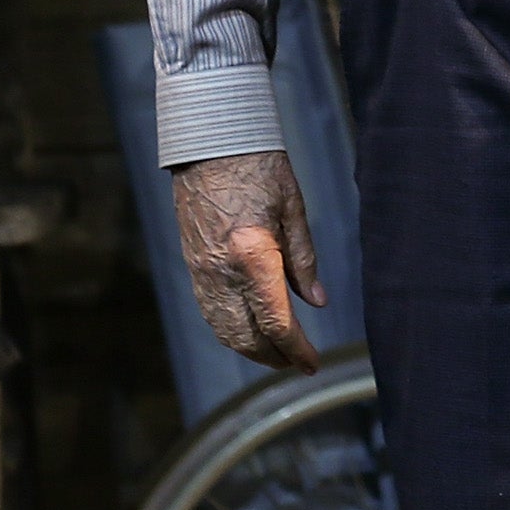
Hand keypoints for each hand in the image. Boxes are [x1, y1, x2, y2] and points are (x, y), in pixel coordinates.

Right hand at [172, 150, 324, 373]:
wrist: (209, 145)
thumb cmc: (259, 168)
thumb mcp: (293, 208)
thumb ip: (304, 259)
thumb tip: (317, 302)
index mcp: (252, 257)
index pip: (276, 322)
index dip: (296, 349)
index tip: (313, 364)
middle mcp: (221, 273)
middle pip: (247, 336)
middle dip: (275, 357)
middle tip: (301, 364)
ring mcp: (201, 273)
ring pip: (224, 330)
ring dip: (251, 350)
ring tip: (280, 355)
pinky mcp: (192, 268)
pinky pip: (210, 313)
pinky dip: (231, 332)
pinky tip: (250, 332)